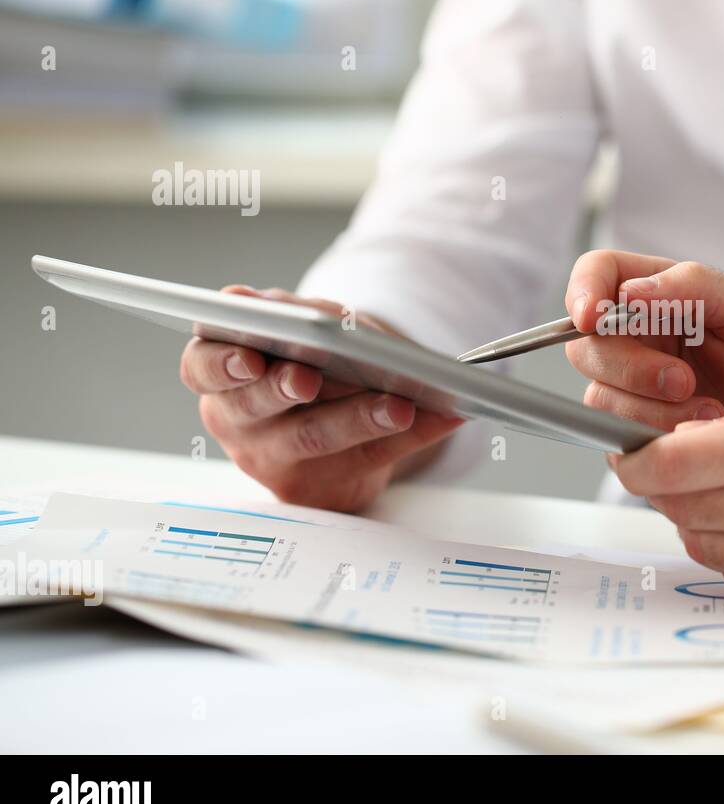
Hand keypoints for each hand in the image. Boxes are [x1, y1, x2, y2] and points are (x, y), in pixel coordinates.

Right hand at [180, 287, 461, 511]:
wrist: (339, 412)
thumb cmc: (311, 355)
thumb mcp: (303, 326)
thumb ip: (303, 317)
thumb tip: (332, 323)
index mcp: (218, 372)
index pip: (201, 366)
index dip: (221, 363)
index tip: (247, 356)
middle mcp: (236, 419)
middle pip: (254, 405)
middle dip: (282, 387)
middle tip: (308, 379)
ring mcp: (274, 458)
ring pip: (316, 436)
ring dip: (361, 417)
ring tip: (400, 405)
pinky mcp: (319, 486)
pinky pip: (370, 457)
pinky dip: (413, 434)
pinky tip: (443, 416)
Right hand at [564, 251, 723, 429]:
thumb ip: (694, 287)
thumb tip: (630, 290)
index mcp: (660, 295)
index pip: (598, 275)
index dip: (584, 290)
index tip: (593, 315)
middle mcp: (639, 340)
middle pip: (587, 344)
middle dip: (631, 367)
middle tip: (684, 381)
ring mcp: (633, 390)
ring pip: (599, 395)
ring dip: (649, 409)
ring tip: (710, 413)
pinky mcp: (636, 434)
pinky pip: (615, 436)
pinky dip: (652, 437)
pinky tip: (696, 434)